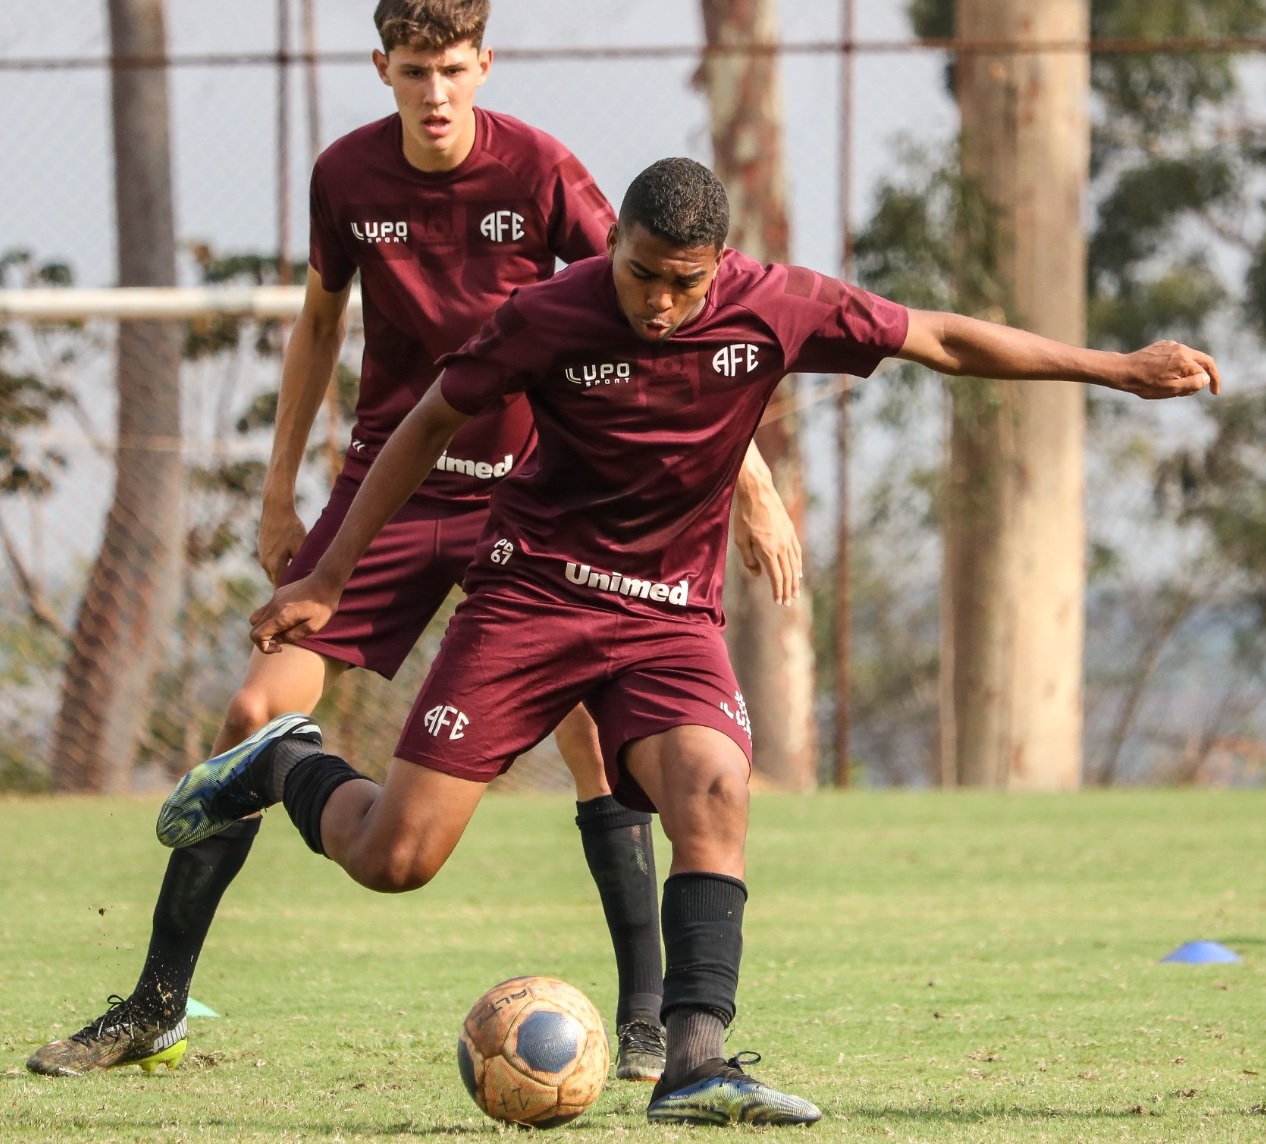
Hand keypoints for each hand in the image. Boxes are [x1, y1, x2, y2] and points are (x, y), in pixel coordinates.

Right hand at [248, 572, 340, 653]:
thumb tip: (278, 640)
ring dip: (265, 628)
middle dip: (264, 639)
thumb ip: (293, 636)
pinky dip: (270, 619)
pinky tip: (289, 618)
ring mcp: (274, 599)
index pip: (257, 635)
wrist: (326, 581)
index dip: (264, 647)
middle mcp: (273, 607)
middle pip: (254, 628)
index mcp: (281, 616)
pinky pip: (266, 609)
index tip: (279, 648)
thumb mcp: (313, 626)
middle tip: (282, 640)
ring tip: (283, 630)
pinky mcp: (278, 594)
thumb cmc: (323, 606)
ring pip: (256, 617)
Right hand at [258, 502, 308, 586]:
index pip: (280, 587)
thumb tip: (306, 576)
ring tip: (296, 578)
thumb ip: (301, 564)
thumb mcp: (300, 546)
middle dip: (286, 585)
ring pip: (273, 571)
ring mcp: (262, 555)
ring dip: (282, 574)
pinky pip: (270, 562)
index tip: (299, 598)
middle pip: (276, 581)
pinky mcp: (261, 547)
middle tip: (299, 591)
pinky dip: (279, 565)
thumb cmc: (290, 527)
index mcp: (274, 565)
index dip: (289, 594)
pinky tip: (289, 562)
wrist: (275, 508)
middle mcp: (265, 563)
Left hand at [733, 481, 802, 606]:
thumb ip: (749, 559)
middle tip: (788, 602)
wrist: (758, 493)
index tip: (779, 602)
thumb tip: (758, 574)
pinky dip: (798, 564)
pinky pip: (797, 552)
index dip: (778, 591)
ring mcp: (788, 538)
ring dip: (795, 581)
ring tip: (795, 592)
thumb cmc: (745, 516)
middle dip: (788, 590)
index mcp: (768, 550)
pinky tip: (798, 572)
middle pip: (788, 574)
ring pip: (794, 564)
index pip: (777, 577)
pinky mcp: (790, 530)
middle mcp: (781, 546)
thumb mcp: (741, 540)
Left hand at [1117, 341, 1220, 399]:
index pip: (1205, 372)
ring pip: (1189, 359)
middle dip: (1207, 373)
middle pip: (1203, 360)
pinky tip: (1167, 377)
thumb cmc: (1145, 383)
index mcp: (1184, 359)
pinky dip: (1179, 366)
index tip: (1214, 392)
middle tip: (1207, 387)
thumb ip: (1192, 384)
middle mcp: (1181, 349)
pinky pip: (1177, 356)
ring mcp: (1171, 345)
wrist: (1122, 371)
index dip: (1211, 383)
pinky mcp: (1162, 346)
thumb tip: (1206, 379)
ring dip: (1190, 372)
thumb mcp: (1171, 389)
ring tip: (1177, 386)